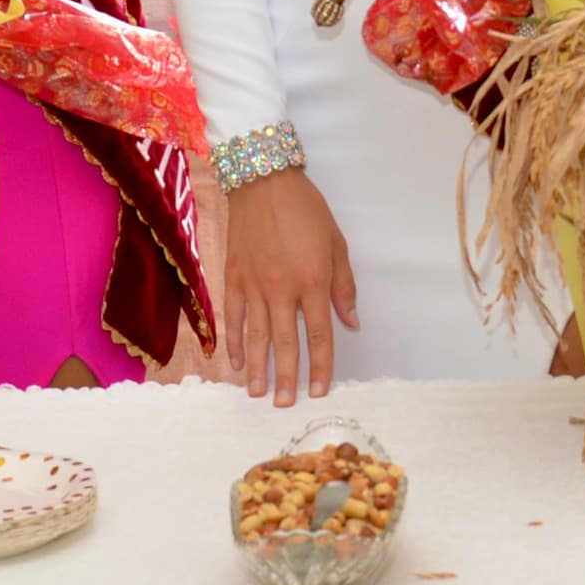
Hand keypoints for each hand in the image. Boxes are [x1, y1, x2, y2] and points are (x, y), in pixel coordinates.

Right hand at [224, 170, 358, 406]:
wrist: (262, 180)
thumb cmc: (305, 209)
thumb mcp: (336, 243)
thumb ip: (343, 286)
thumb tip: (351, 323)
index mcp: (312, 280)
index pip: (320, 334)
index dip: (322, 366)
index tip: (320, 390)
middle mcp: (282, 289)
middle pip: (286, 343)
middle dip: (286, 377)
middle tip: (284, 405)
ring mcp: (254, 285)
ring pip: (257, 336)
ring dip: (258, 368)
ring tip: (258, 394)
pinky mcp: (233, 277)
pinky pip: (234, 317)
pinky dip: (235, 341)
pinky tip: (237, 361)